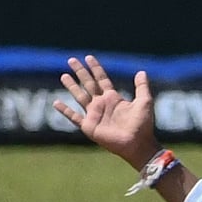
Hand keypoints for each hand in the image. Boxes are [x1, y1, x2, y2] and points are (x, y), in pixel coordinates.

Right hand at [53, 55, 160, 169]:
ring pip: (79, 96)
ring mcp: (94, 115)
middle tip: (71, 60)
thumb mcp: (144, 102)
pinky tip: (56, 103)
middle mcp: (102, 104)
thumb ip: (141, 87)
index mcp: (113, 98)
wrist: (137, 144)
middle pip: (88, 84)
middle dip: (80, 72)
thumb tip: (141, 71)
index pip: (101, 79)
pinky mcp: (89, 126)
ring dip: (71, 86)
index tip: (88, 57)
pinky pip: (74, 117)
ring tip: (64, 76)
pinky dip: (65, 110)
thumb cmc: (142, 125)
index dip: (95, 68)